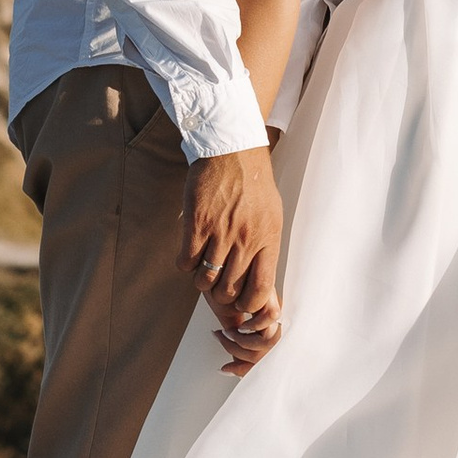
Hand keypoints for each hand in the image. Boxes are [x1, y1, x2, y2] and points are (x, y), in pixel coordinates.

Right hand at [186, 144, 283, 369]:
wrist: (232, 151)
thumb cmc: (254, 186)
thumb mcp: (272, 218)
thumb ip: (266, 249)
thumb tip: (262, 284)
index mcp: (268, 240)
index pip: (261, 290)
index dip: (248, 305)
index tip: (240, 304)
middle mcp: (246, 240)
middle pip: (229, 290)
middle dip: (221, 296)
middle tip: (217, 287)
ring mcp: (221, 232)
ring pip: (206, 280)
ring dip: (202, 281)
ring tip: (203, 269)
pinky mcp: (197, 223)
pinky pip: (186, 262)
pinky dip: (185, 264)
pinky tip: (189, 254)